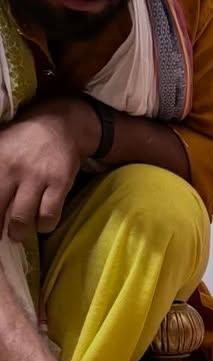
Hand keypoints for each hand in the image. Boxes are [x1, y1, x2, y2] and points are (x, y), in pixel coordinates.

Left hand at [0, 98, 99, 240]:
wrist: (59, 126)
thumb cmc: (23, 141)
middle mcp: (13, 168)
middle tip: (0, 234)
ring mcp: (37, 177)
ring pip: (22, 218)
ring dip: (18, 232)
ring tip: (17, 233)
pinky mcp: (59, 184)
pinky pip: (48, 216)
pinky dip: (44, 226)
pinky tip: (41, 224)